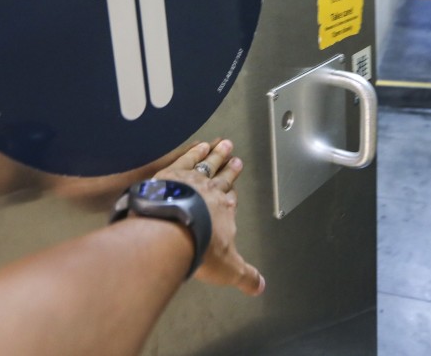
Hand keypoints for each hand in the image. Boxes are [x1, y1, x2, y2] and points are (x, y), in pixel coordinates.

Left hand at [155, 139, 264, 296]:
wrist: (171, 231)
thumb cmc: (199, 248)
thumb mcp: (228, 269)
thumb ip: (245, 276)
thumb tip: (259, 286)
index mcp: (225, 212)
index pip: (230, 200)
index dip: (233, 193)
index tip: (234, 188)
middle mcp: (211, 192)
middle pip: (222, 177)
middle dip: (229, 169)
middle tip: (235, 158)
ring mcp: (191, 180)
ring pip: (207, 164)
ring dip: (215, 154)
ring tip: (222, 144)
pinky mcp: (171, 173)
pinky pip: (186, 158)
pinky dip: (193, 151)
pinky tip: (197, 145)